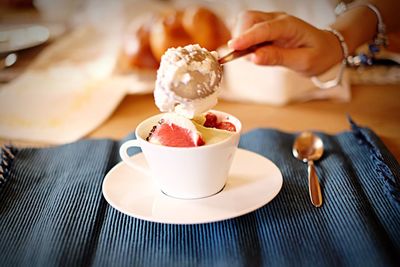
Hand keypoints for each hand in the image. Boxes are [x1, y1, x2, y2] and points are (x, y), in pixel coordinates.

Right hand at [228, 11, 342, 75]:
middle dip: (240, 36)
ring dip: (241, 39)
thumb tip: (254, 58)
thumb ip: (278, 58)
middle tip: (242, 56)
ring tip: (253, 56)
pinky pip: (247, 30)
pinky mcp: (265, 28)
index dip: (247, 38)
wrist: (326, 48)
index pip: (264, 29)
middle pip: (249, 18)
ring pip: (246, 22)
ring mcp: (271, 22)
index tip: (233, 47)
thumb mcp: (303, 62)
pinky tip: (254, 53)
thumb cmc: (318, 55)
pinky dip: (244, 41)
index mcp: (290, 26)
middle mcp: (278, 19)